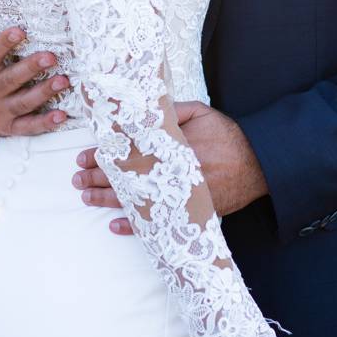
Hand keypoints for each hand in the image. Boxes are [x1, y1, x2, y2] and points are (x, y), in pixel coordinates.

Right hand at [0, 0, 70, 137]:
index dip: (3, 44)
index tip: (19, 30)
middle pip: (10, 80)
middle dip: (30, 69)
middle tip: (51, 56)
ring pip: (22, 102)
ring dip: (43, 93)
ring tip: (63, 81)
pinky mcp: (9, 126)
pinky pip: (27, 127)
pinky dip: (44, 123)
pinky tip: (61, 115)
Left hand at [72, 101, 269, 234]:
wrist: (259, 165)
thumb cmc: (229, 137)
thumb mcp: (203, 114)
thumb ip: (173, 111)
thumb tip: (144, 109)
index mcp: (172, 147)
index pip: (128, 152)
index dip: (104, 155)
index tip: (85, 156)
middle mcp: (172, 174)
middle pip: (126, 177)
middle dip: (98, 177)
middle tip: (77, 178)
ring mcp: (179, 196)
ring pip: (135, 200)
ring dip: (107, 200)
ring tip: (86, 197)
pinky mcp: (188, 212)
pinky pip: (156, 223)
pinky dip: (134, 226)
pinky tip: (115, 225)